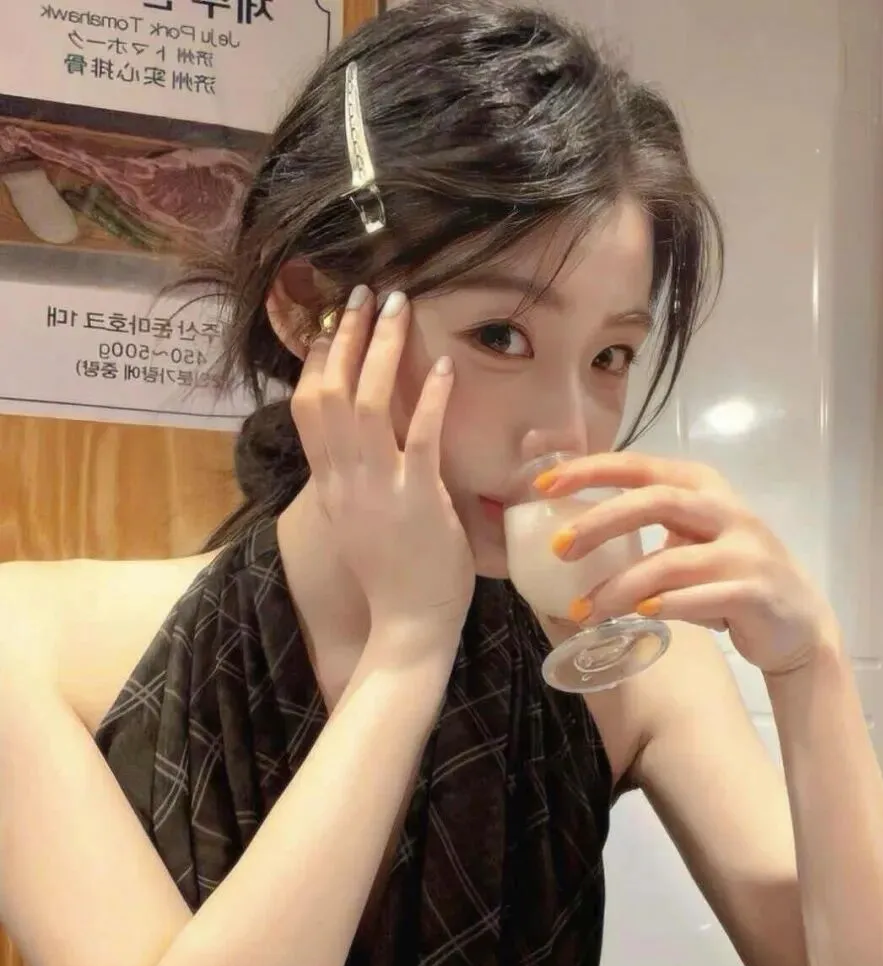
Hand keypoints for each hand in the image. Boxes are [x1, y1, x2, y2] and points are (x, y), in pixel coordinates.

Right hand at [291, 287, 474, 636]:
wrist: (408, 625)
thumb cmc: (392, 576)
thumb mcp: (358, 521)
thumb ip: (355, 480)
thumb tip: (361, 444)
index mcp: (329, 484)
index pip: (308, 408)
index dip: (318, 359)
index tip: (332, 322)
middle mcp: (343, 479)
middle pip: (330, 392)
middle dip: (346, 337)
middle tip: (363, 293)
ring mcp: (377, 488)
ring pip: (366, 404)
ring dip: (381, 350)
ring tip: (397, 308)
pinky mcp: (417, 498)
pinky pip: (419, 438)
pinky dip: (428, 398)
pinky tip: (443, 366)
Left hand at [537, 451, 838, 675]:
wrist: (797, 624)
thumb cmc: (730, 575)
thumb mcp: (691, 538)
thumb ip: (649, 525)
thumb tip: (574, 529)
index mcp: (703, 486)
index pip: (640, 465)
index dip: (591, 471)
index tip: (544, 484)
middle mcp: (727, 510)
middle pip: (655, 501)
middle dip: (600, 522)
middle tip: (559, 549)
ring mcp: (746, 551)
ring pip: (670, 562)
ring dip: (620, 588)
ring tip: (584, 612)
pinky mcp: (756, 592)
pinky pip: (700, 599)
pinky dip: (665, 607)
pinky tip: (639, 616)